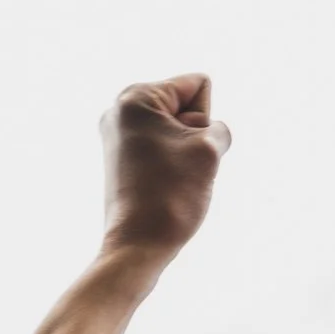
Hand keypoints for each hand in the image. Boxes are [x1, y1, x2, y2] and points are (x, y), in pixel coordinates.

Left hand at [99, 74, 229, 261]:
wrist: (138, 247)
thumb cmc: (172, 196)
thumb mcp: (210, 148)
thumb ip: (216, 126)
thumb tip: (199, 138)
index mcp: (135, 96)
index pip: (198, 86)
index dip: (204, 120)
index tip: (184, 148)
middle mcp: (120, 110)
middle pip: (186, 107)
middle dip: (195, 136)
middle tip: (177, 167)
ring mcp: (118, 135)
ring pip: (179, 133)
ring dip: (187, 154)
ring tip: (170, 179)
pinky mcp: (121, 159)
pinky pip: (166, 151)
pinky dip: (173, 167)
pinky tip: (162, 187)